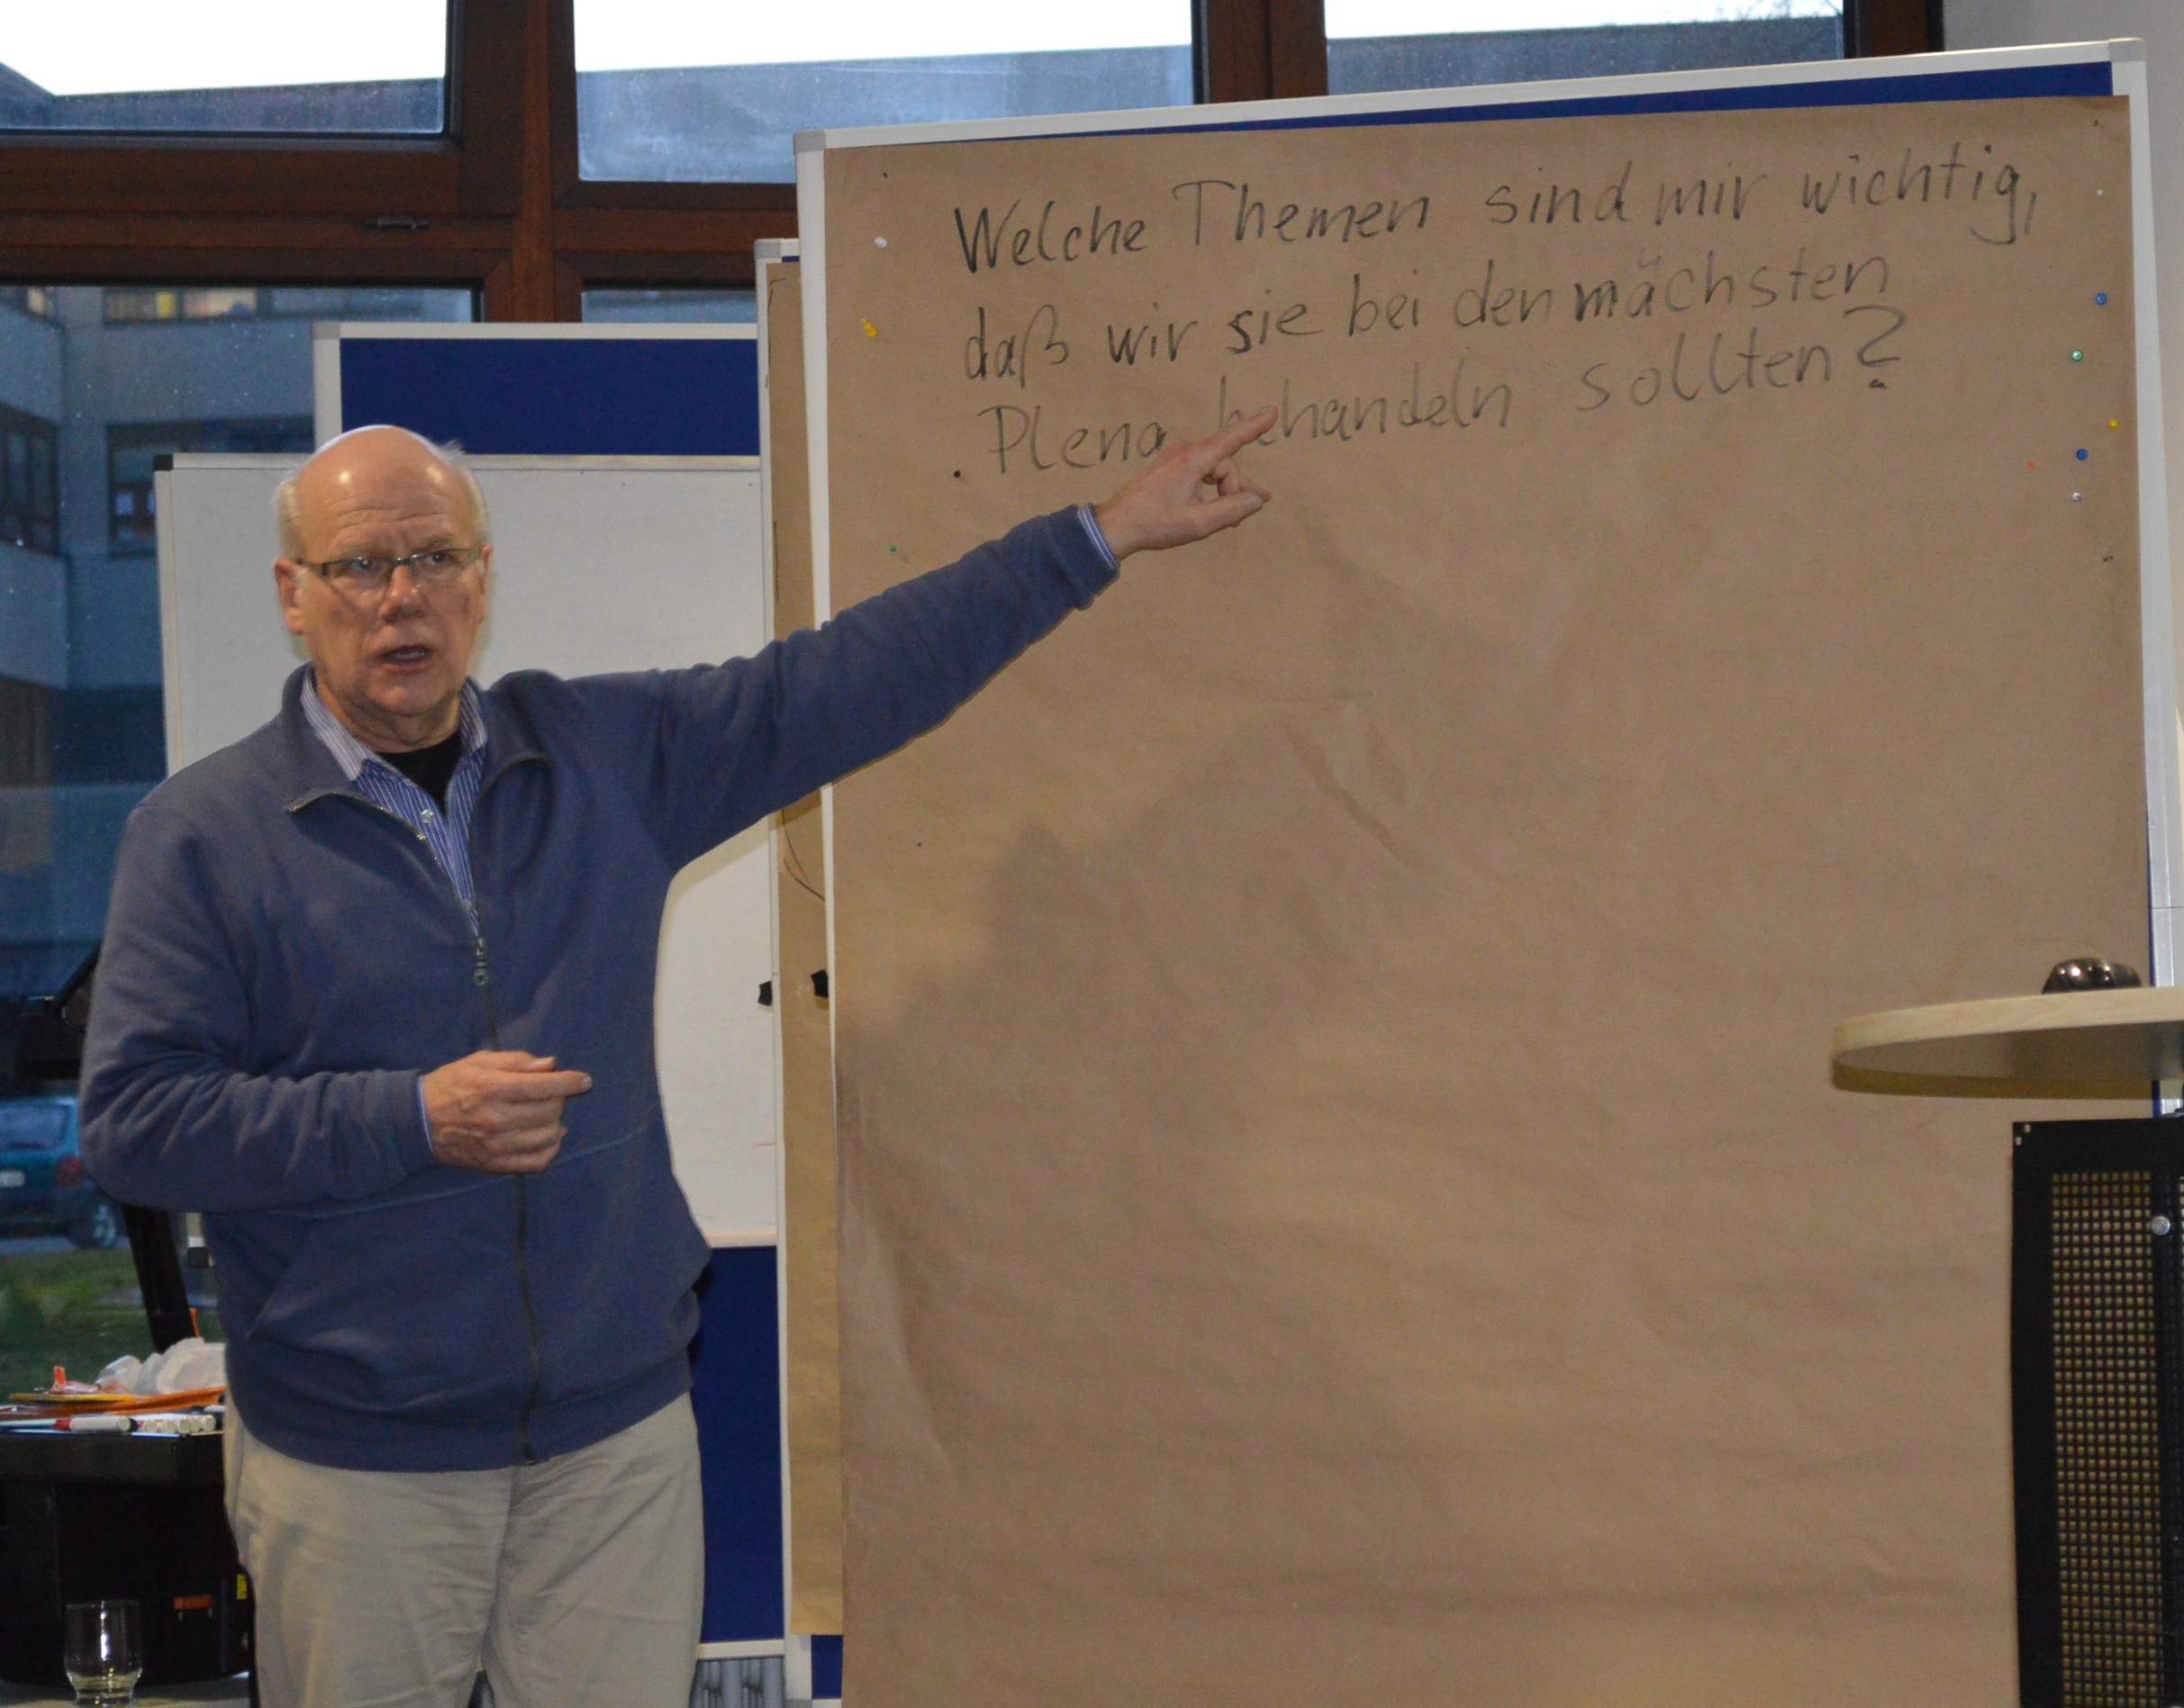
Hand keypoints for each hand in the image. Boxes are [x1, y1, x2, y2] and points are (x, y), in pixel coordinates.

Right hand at [422, 1051, 592, 1173]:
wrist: (418, 1122)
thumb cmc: (452, 1085)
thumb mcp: (479, 1062)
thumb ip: (517, 1061)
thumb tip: (551, 1065)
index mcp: (492, 1089)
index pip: (544, 1087)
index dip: (570, 1082)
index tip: (585, 1081)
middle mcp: (496, 1119)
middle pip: (550, 1111)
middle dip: (559, 1099)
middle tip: (552, 1094)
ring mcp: (497, 1146)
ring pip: (549, 1136)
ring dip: (557, 1123)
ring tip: (549, 1115)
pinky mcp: (495, 1164)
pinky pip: (538, 1162)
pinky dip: (551, 1149)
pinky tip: (547, 1137)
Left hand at [1093, 407, 1276, 559]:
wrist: (1116, 526)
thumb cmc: (1156, 524)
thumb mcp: (1199, 523)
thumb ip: (1232, 510)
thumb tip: (1257, 500)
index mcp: (1193, 460)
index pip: (1231, 438)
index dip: (1254, 427)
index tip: (1272, 413)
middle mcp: (1185, 452)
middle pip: (1224, 463)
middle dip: (1237, 486)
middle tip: (1248, 509)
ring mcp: (1174, 458)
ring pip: (1212, 469)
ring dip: (1224, 490)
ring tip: (1232, 516)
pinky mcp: (1167, 467)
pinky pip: (1198, 472)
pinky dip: (1209, 488)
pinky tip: (1211, 507)